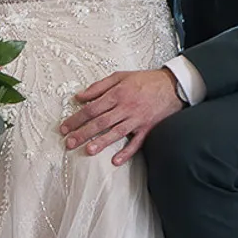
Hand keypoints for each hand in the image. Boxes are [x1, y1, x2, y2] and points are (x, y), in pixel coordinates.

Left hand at [61, 68, 182, 165]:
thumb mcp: (120, 76)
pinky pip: (137, 143)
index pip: (91, 108)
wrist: (173, 85)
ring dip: (102, 142)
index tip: (64, 127)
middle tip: (69, 142)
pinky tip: (115, 161)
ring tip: (88, 150)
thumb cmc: (145, 80)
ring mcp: (137, 119)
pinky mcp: (148, 129)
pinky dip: (127, 153)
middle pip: (100, 122)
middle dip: (83, 133)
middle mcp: (126, 107)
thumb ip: (98, 87)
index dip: (76, 118)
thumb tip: (79, 96)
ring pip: (116, 133)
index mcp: (117, 94)